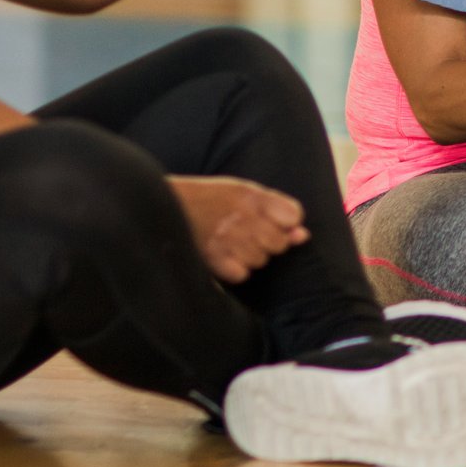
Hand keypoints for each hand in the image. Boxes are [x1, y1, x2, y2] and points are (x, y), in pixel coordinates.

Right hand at [169, 175, 308, 282]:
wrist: (162, 205)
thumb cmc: (207, 199)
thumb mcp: (241, 192)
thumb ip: (275, 210)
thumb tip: (303, 236)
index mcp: (251, 195)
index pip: (294, 215)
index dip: (287, 223)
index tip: (274, 222)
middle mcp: (243, 216)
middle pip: (280, 243)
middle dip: (267, 242)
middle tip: (246, 234)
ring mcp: (229, 239)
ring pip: (262, 261)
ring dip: (249, 256)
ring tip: (230, 243)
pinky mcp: (215, 259)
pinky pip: (243, 274)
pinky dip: (234, 269)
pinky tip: (222, 256)